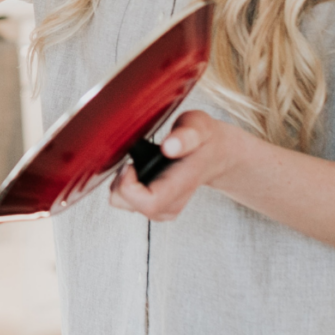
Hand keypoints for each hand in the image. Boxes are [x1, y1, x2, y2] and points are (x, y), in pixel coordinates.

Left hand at [108, 110, 243, 221]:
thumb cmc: (204, 138)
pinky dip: (124, 185)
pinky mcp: (156, 208)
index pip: (149, 202)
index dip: (129, 185)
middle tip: (131, 159)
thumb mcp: (199, 125)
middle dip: (120, 180)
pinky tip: (138, 170)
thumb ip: (186, 134)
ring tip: (136, 163)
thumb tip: (169, 147)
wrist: (215, 154)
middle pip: (128, 204)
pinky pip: (126, 201)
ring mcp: (163, 208)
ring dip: (121, 182)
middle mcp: (171, 203)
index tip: (131, 163)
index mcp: (181, 184)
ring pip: (122, 203)